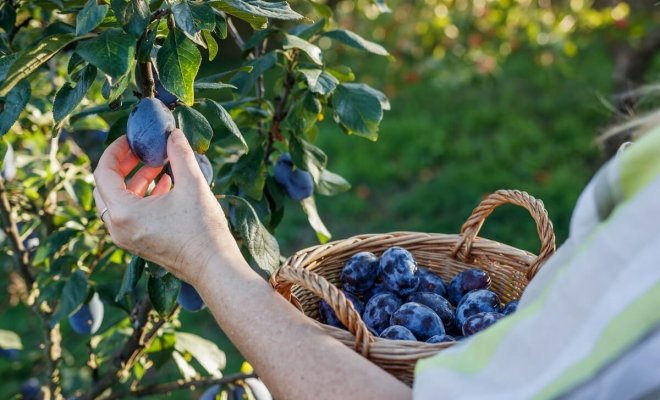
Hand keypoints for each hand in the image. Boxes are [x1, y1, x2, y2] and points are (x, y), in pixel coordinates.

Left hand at [92, 129, 237, 284]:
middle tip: (142, 150)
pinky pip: (130, 215)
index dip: (115, 151)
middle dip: (124, 165)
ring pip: (119, 201)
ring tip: (159, 166)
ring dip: (135, 180)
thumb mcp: (193, 184)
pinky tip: (166, 185)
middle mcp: (119, 227)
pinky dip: (142, 197)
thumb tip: (173, 133)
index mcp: (124, 213)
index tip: (132, 139)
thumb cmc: (203, 230)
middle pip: (106, 187)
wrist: (214, 266)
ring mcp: (127, 238)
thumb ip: (180, 154)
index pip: (103, 173)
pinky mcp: (139, 243)